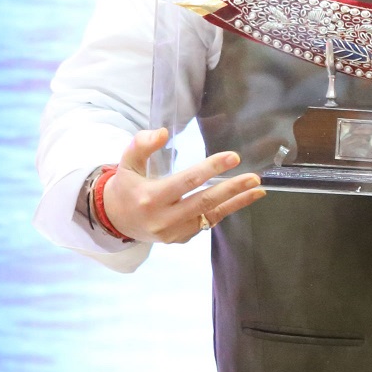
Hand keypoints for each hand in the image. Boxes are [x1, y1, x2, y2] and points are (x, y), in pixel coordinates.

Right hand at [102, 128, 266, 242]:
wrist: (114, 220)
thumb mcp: (126, 163)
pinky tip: (241, 200)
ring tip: (257, 190)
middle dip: (232, 189)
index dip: (211, 168)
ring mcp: (172, 232)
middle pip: (203, 202)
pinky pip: (206, 224)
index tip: (233, 157)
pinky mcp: (179, 239)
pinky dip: (225, 211)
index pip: (187, 182)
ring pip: (210, 216)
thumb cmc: (125, 187)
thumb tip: (162, 132)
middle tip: (254, 178)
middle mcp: (162, 218)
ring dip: (236, 203)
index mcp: (150, 198)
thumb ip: (141, 145)